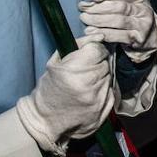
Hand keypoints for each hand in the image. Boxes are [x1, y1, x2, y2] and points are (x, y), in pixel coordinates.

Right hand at [16, 35, 114, 155]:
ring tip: (85, 83)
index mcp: (74, 71)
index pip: (98, 49)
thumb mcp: (56, 62)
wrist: (44, 121)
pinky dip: (103, 90)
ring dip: (100, 77)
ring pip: (109, 76)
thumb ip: (79, 45)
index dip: (93, 50)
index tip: (87, 55)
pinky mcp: (104, 111)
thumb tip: (99, 35)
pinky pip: (111, 91)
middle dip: (97, 63)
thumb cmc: (48, 89)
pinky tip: (90, 94)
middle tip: (84, 71)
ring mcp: (97, 100)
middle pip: (105, 62)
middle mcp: (88, 86)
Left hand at [78, 0, 156, 61]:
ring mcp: (142, 25)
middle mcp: (143, 10)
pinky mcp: (138, 39)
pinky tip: (92, 33)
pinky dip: (104, 34)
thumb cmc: (132, 13)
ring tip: (85, 21)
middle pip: (119, 7)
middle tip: (83, 11)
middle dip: (99, 9)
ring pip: (118, 21)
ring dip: (99, 21)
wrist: (147, 36)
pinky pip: (119, 36)